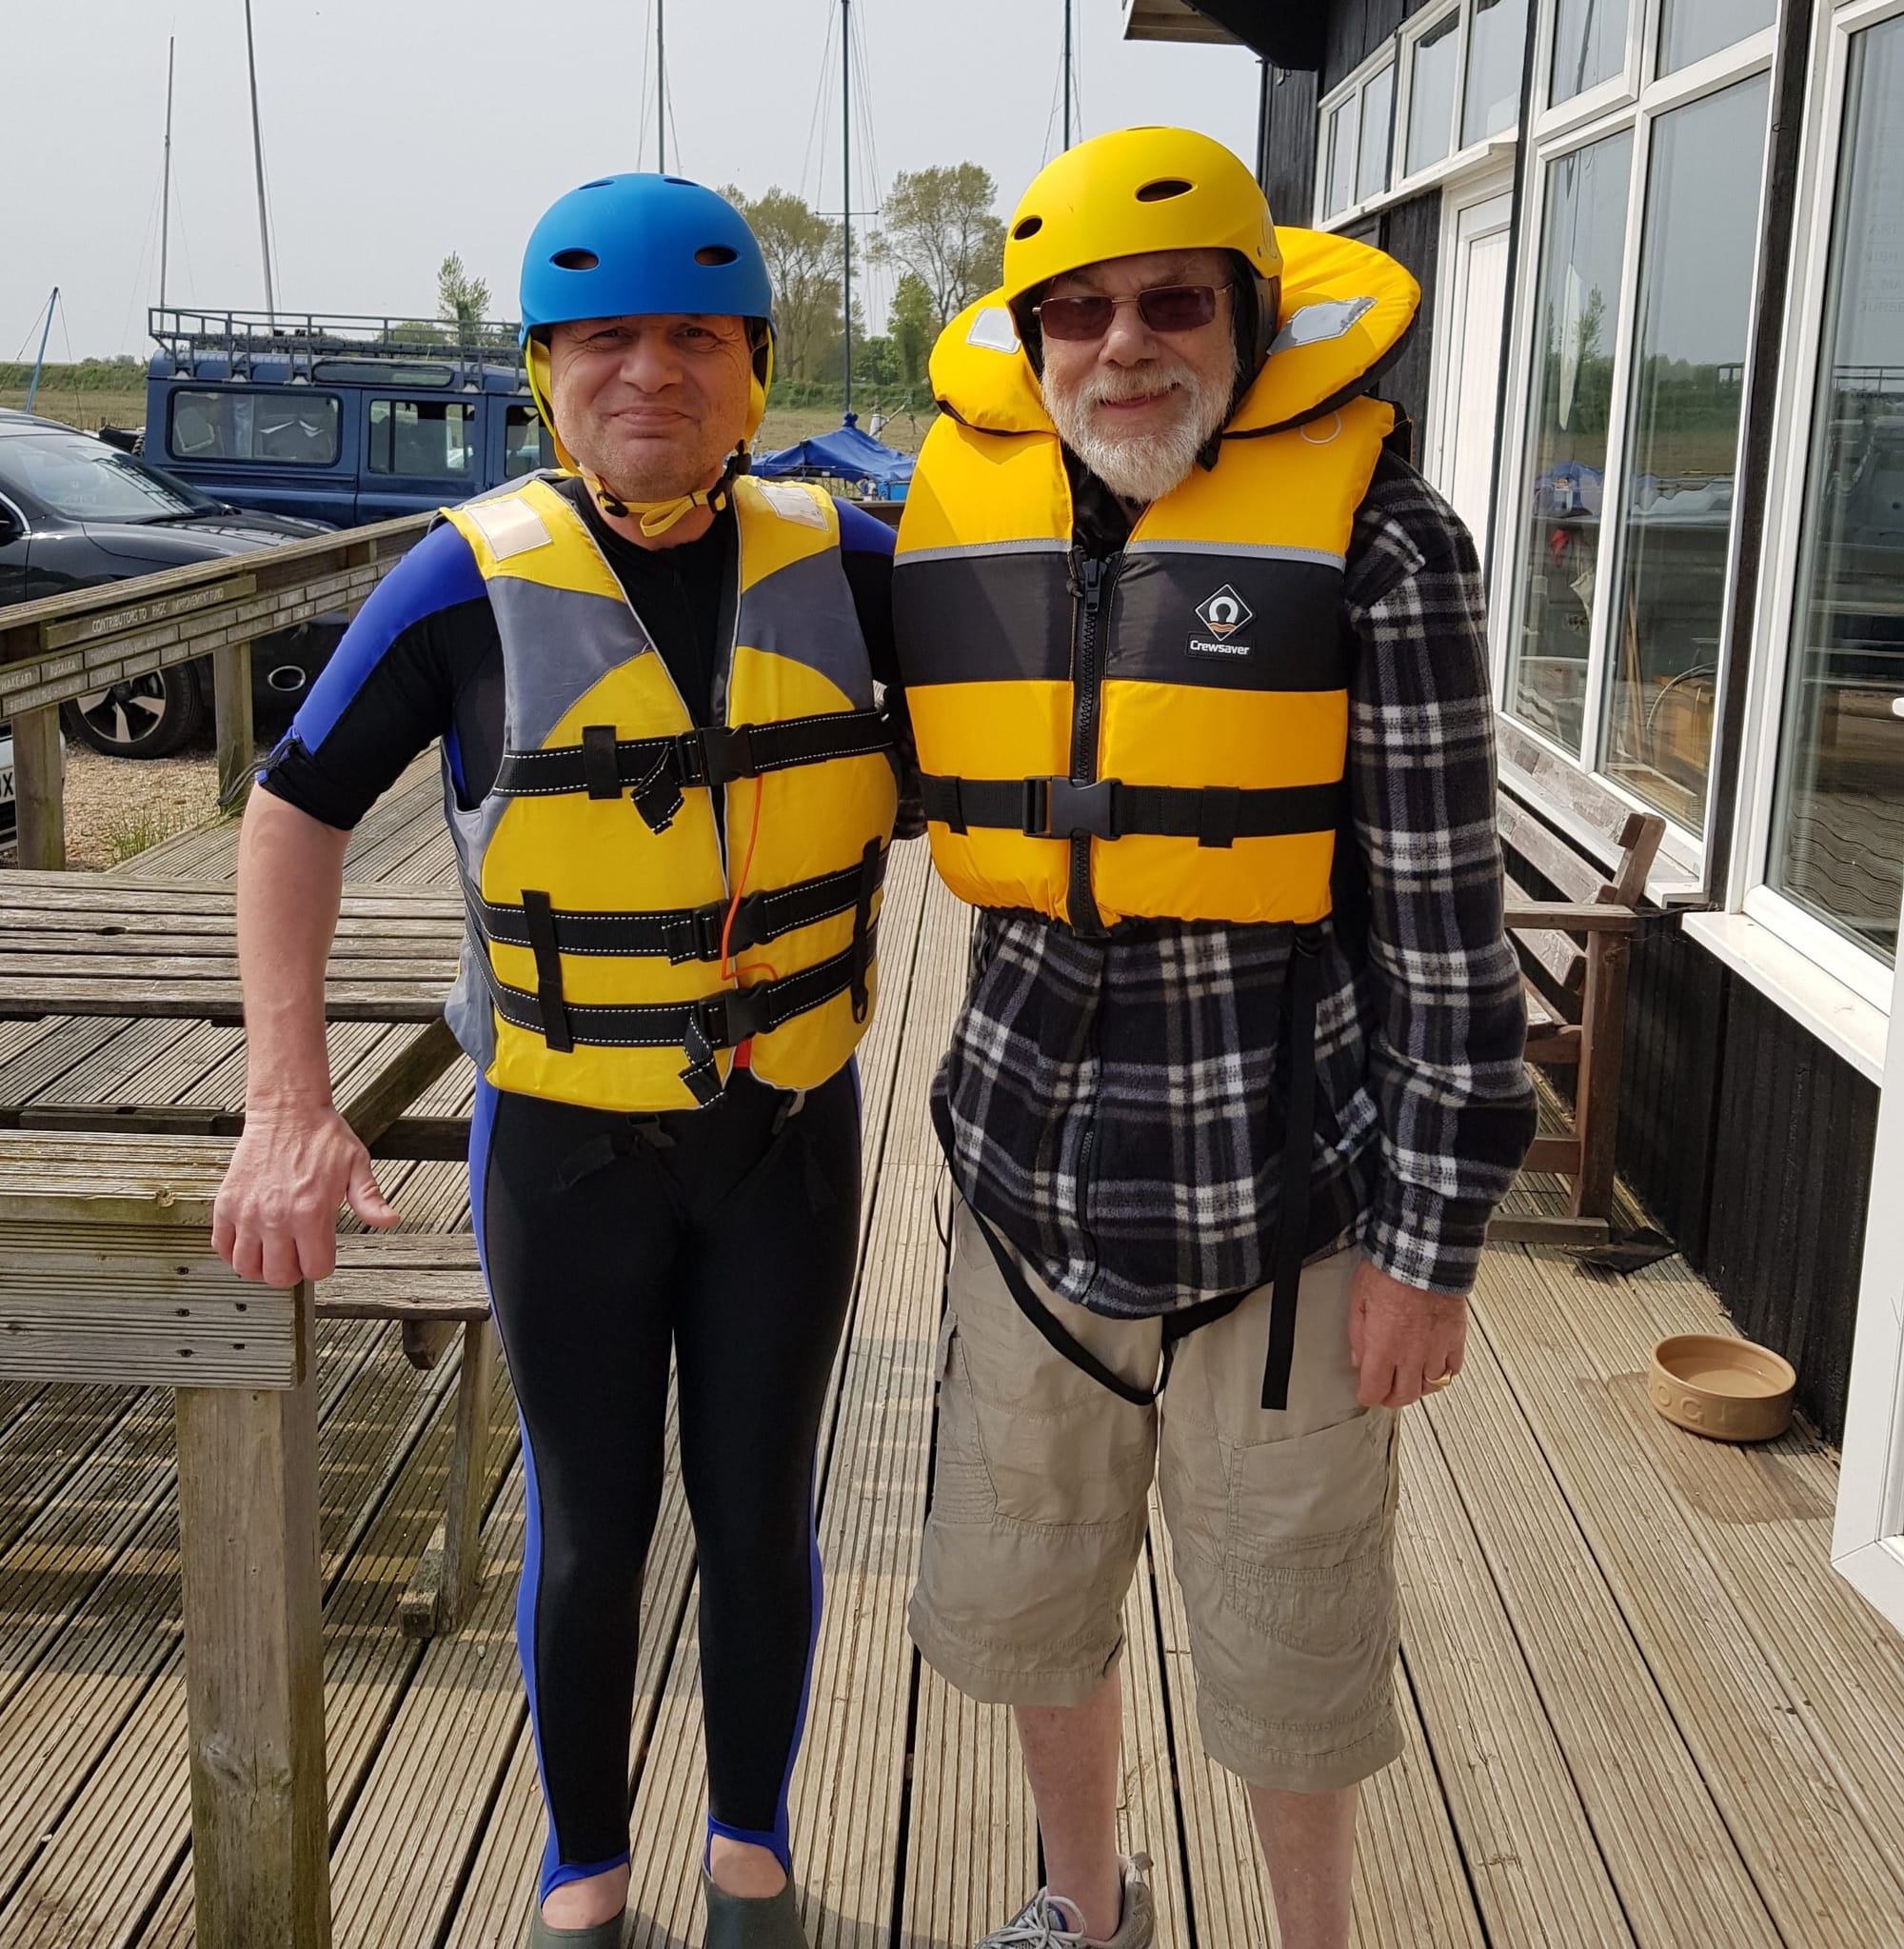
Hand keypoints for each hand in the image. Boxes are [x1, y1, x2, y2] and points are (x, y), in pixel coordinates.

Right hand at [213, 1104, 399, 1286]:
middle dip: (292, 1272)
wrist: (286, 1111)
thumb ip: (370, 1199)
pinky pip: (221, 1246)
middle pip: (279, 1276)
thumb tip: (389, 1220)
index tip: (321, 1254)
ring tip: (272, 1253)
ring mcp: (247, 1213)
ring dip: (261, 1267)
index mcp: (311, 1213)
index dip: (321, 1266)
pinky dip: (233, 1251)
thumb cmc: (321, 1136)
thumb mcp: (356, 1166)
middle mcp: (276, 1218)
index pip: (315, 1270)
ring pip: (246, 1268)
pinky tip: (249, 1241)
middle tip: (297, 1256)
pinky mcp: (226, 1204)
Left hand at [1348, 1258, 1465, 1408]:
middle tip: (1386, 1394)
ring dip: (1418, 1388)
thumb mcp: (1358, 1300)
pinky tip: (1435, 1368)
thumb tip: (1358, 1358)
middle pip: (1404, 1395)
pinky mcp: (1455, 1339)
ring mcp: (1436, 1349)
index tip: (1365, 1393)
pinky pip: (1453, 1369)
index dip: (1367, 1396)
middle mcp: (1411, 1355)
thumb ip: (1358, 1335)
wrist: (1425, 1256)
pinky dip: (1444, 1374)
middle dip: (1392, 1399)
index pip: (1375, 1390)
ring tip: (1410, 1382)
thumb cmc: (1390, 1271)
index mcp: (1384, 1347)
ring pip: (1430, 1386)